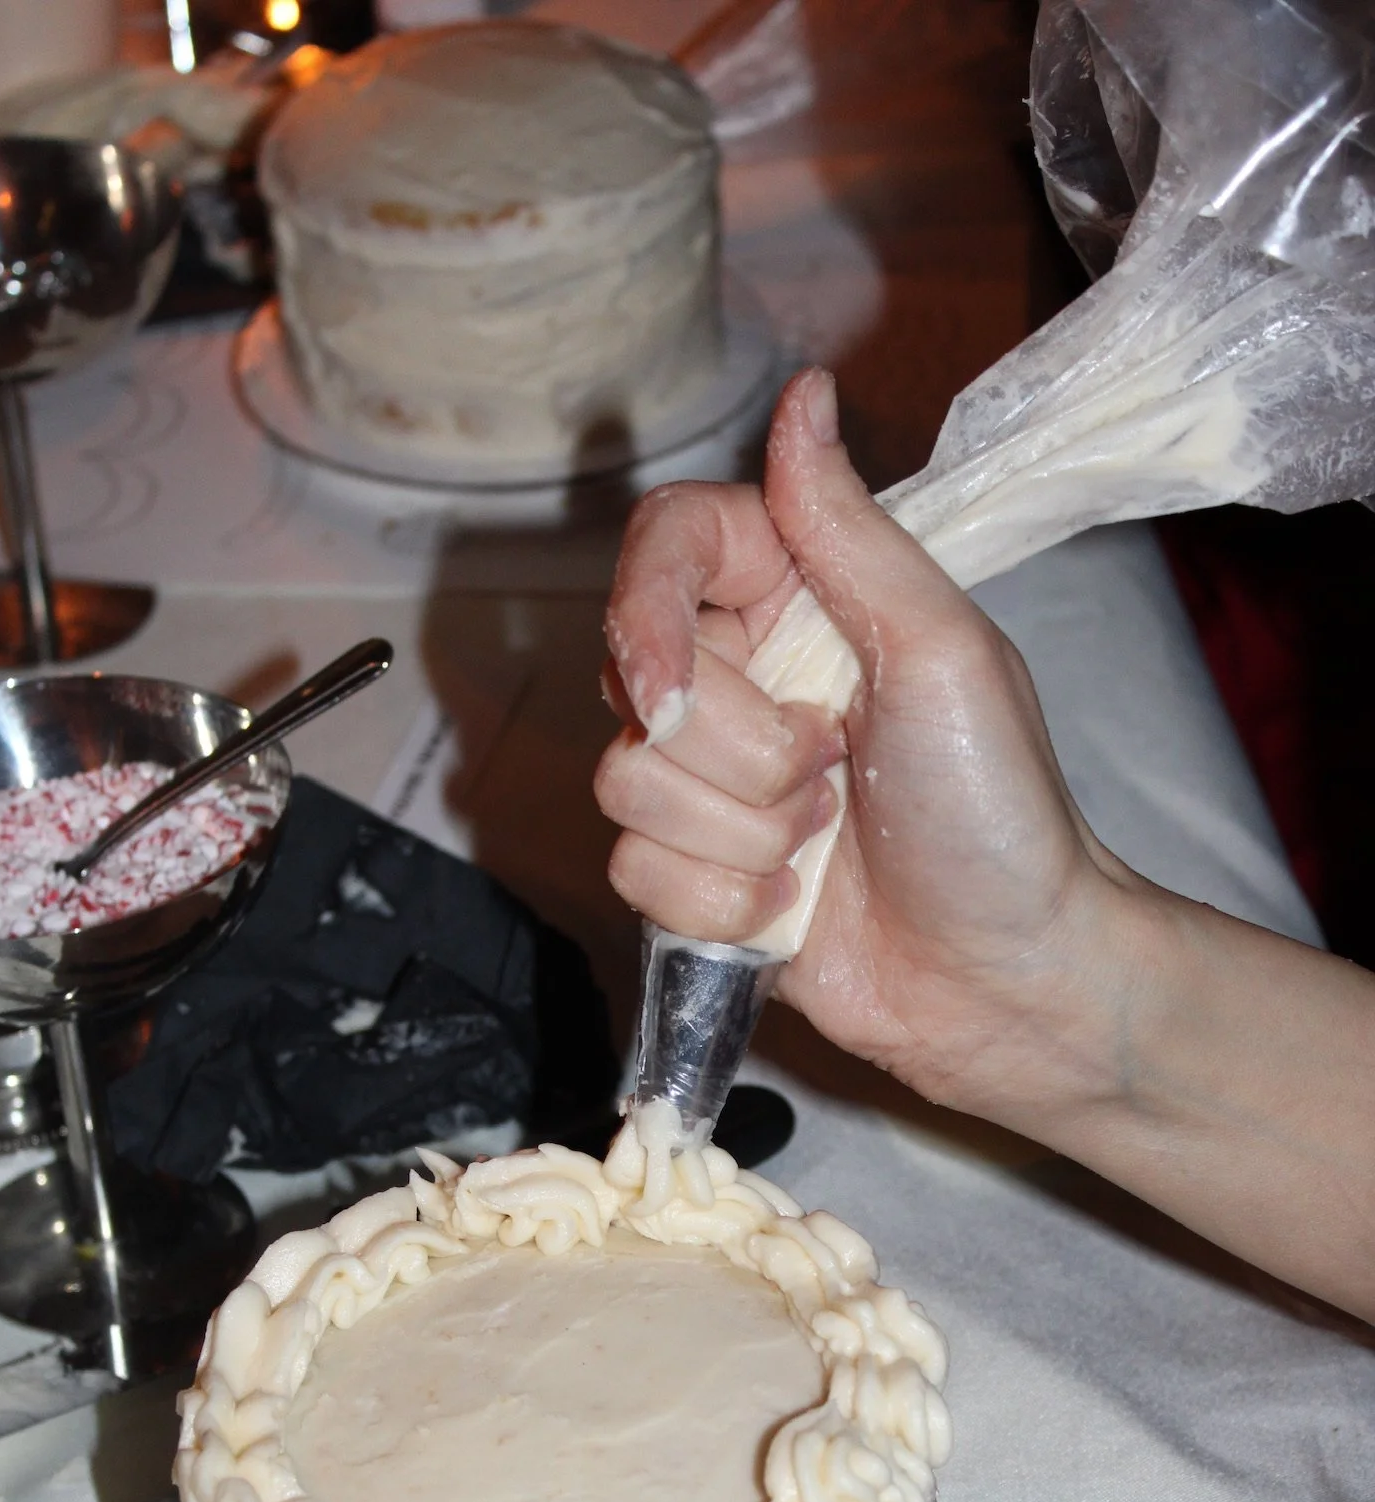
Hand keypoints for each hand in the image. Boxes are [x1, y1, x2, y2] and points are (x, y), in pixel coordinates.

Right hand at [597, 367, 1139, 1131]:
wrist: (1006, 975)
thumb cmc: (997, 811)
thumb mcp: (941, 648)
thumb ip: (849, 530)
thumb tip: (802, 394)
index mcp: (799, 600)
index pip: (665, 546)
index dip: (645, 609)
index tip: (672, 681)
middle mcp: (739, 682)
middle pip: (632, 679)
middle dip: (739, 750)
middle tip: (837, 769)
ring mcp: (710, 786)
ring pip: (624, 784)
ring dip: (742, 834)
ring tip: (827, 841)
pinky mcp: (693, 878)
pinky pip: (636, 873)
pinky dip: (724, 904)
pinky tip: (795, 908)